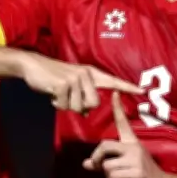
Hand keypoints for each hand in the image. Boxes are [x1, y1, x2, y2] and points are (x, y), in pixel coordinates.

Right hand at [20, 53, 141, 113]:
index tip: (142, 90)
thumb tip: (86, 112)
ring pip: (78, 107)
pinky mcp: (64, 84)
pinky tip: (52, 93)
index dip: (127, 86)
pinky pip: (65, 106)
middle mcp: (86, 74)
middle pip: (93, 103)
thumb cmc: (53, 77)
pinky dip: (57, 104)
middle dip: (80, 106)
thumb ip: (81, 97)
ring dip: (66, 105)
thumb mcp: (71, 86)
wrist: (33, 65)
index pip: (113, 80)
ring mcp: (75, 78)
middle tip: (68, 98)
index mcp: (91, 74)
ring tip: (59, 93)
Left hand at [83, 92, 176, 177]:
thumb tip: (85, 164)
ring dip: (107, 177)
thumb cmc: (141, 177)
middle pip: (104, 145)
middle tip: (99, 168)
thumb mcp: (123, 167)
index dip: (118, 108)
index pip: (123, 122)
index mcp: (132, 142)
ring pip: (107, 165)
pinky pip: (113, 176)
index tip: (114, 92)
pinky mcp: (137, 172)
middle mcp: (134, 147)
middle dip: (97, 159)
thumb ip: (104, 164)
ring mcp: (137, 159)